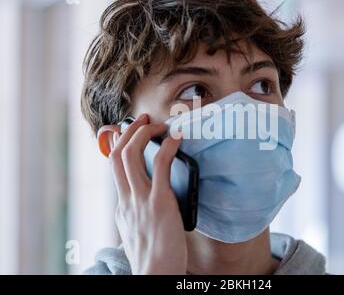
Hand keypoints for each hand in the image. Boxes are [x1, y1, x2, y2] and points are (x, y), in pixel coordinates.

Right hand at [108, 114, 186, 274]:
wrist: (155, 274)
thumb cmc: (154, 258)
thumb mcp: (138, 233)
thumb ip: (139, 215)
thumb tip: (154, 200)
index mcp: (121, 207)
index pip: (113, 168)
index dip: (121, 146)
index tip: (130, 134)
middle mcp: (126, 199)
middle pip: (117, 155)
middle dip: (129, 132)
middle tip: (144, 120)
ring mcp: (140, 199)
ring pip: (131, 155)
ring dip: (145, 133)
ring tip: (159, 125)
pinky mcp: (159, 201)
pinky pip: (161, 165)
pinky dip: (168, 147)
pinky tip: (178, 139)